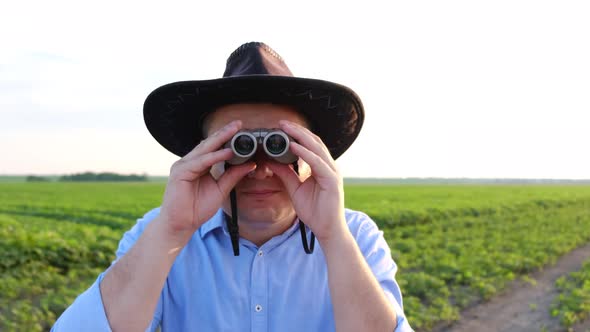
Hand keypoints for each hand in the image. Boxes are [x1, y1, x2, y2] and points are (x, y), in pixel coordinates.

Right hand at [158, 120, 255, 242]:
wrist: (181, 225)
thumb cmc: (197, 209)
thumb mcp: (221, 190)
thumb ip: (233, 176)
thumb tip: (251, 164)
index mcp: (198, 164)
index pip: (214, 147)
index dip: (227, 138)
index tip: (242, 130)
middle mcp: (190, 162)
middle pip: (209, 144)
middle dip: (225, 133)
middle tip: (239, 123)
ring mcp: (183, 165)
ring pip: (205, 149)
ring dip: (221, 139)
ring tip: (235, 131)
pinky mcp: (180, 172)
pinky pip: (201, 162)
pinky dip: (214, 157)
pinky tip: (227, 152)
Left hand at [267, 120, 346, 240]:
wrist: (327, 230)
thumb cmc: (315, 211)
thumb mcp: (294, 189)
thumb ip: (285, 174)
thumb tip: (271, 161)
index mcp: (322, 167)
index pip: (310, 145)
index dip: (297, 135)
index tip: (281, 128)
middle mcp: (329, 166)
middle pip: (314, 141)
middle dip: (297, 131)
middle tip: (281, 123)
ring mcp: (332, 172)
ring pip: (316, 147)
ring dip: (300, 137)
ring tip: (285, 129)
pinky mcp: (332, 180)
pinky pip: (317, 163)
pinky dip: (305, 153)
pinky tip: (293, 147)